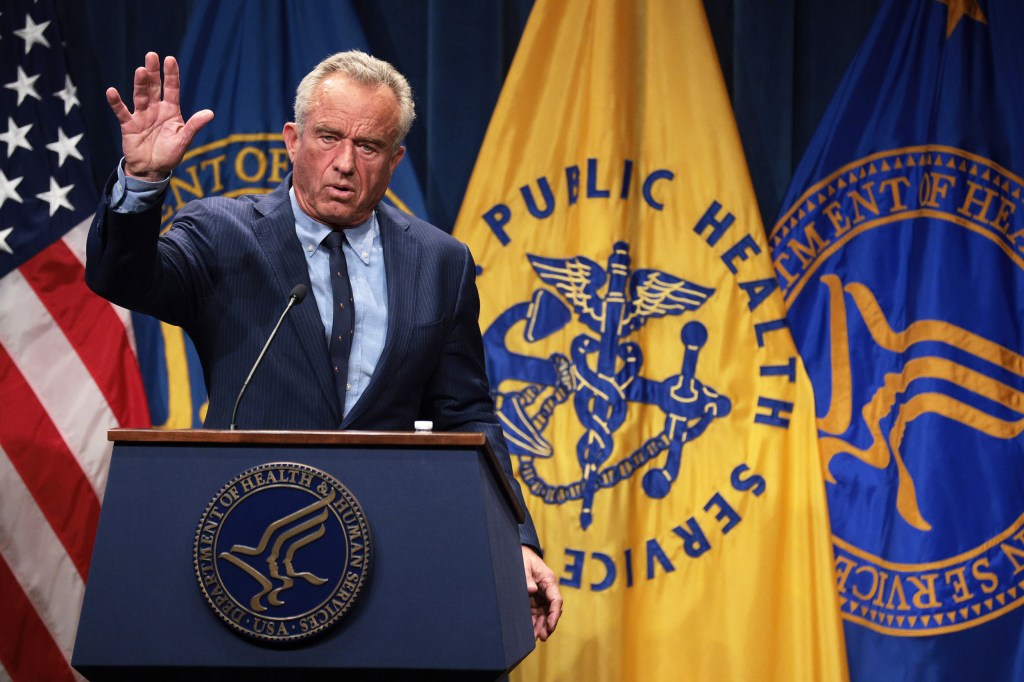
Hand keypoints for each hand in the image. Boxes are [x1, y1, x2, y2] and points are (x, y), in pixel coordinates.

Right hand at [105, 52, 213, 179]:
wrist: (152, 170)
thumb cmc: (169, 154)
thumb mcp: (184, 140)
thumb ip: (194, 126)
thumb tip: (210, 113)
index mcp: (171, 111)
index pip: (172, 89)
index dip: (171, 75)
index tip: (170, 59)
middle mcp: (155, 109)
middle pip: (154, 87)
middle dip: (154, 72)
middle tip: (151, 55)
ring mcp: (141, 115)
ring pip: (140, 95)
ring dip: (140, 83)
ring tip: (141, 70)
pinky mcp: (129, 125)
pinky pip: (122, 112)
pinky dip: (116, 103)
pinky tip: (112, 91)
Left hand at [522, 545, 561, 640]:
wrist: (518, 553)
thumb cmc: (522, 556)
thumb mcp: (523, 565)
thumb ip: (527, 578)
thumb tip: (532, 590)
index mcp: (548, 580)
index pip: (556, 600)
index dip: (554, 614)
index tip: (550, 626)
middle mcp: (547, 590)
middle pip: (551, 610)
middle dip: (548, 624)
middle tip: (541, 637)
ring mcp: (540, 596)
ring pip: (544, 615)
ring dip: (541, 626)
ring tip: (534, 639)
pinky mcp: (533, 599)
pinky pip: (535, 614)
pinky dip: (534, 623)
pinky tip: (530, 633)